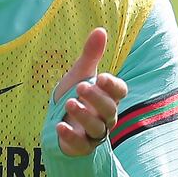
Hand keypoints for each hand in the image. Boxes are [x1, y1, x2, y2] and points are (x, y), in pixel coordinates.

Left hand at [53, 27, 127, 156]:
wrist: (58, 123)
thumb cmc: (74, 96)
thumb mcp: (80, 75)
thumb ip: (90, 56)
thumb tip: (100, 29)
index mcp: (108, 97)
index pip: (120, 92)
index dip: (113, 86)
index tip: (102, 77)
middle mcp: (105, 117)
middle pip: (109, 110)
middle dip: (96, 98)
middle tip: (80, 86)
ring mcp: (94, 134)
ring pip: (98, 128)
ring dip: (85, 116)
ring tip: (70, 103)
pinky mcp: (81, 147)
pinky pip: (81, 145)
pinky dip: (71, 137)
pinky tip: (59, 126)